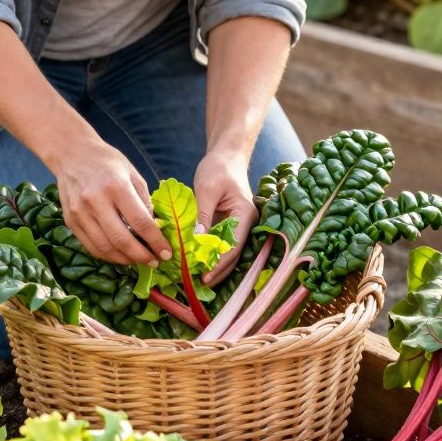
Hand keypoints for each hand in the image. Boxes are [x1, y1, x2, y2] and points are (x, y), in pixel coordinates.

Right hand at [53, 140, 171, 265]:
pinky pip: (91, 247)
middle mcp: (96, 201)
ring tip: (139, 261)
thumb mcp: (132, 174)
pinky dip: (108, 256)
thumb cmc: (107, 162)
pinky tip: (120, 255)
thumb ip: (144, 201)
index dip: (155, 242)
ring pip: (105, 248)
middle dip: (142, 256)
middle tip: (155, 261)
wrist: (72, 154)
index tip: (167, 253)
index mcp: (116, 186)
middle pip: (121, 240)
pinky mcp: (70, 221)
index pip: (140, 222)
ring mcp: (80, 213)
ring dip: (125, 260)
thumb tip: (155, 229)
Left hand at [194, 153, 256, 284]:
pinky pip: (219, 245)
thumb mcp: (206, 189)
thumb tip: (196, 240)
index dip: (220, 264)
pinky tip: (196, 264)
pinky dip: (209, 255)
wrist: (226, 156)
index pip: (234, 246)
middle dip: (217, 271)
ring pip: (227, 253)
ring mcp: (237, 226)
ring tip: (196, 280)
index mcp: (245, 215)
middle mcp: (245, 224)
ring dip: (213, 266)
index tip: (206, 276)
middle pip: (233, 255)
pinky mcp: (227, 225)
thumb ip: (202, 214)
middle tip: (197, 284)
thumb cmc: (218, 168)